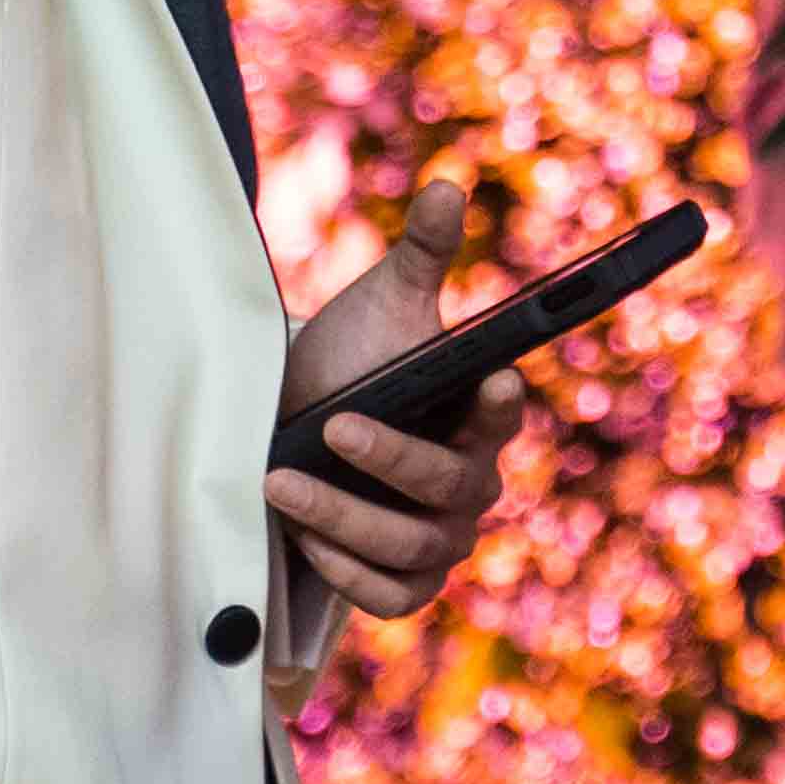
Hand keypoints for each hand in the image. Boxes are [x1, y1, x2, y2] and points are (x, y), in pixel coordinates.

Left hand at [270, 180, 530, 620]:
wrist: (297, 424)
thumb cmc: (353, 364)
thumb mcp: (384, 305)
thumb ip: (423, 253)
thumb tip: (448, 186)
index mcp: (480, 415)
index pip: (503, 414)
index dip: (498, 404)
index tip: (488, 379)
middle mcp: (472, 483)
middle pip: (451, 488)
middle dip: (388, 460)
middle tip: (329, 425)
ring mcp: (441, 539)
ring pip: (414, 547)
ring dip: (346, 518)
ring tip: (281, 485)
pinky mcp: (404, 581)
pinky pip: (394, 596)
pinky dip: (353, 574)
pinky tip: (307, 540)